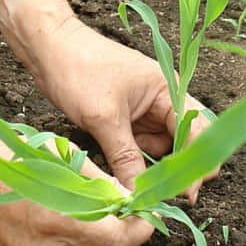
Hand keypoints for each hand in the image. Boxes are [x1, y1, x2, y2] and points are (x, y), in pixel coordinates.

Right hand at [0, 138, 152, 245]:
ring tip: (105, 225)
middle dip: (130, 245)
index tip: (142, 211)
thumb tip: (127, 199)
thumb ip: (98, 184)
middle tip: (128, 221)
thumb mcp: (58, 160)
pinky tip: (80, 233)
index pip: (122, 240)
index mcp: (59, 220)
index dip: (141, 227)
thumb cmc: (5, 158)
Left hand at [21, 16, 213, 198]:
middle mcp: (164, 100)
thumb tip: (139, 196)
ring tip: (130, 173)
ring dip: (152, 165)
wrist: (48, 49)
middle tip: (163, 192)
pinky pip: (142, 146)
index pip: (197, 131)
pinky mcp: (128, 119)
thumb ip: (125, 158)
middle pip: (186, 142)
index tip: (185, 194)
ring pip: (163, 148)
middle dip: (177, 167)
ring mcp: (146, 111)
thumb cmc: (78, 70)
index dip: (195, 164)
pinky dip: (134, 159)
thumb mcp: (103, 118)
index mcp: (168, 90)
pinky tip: (121, 166)